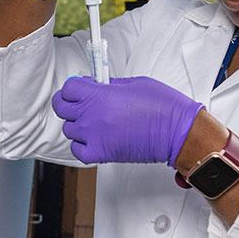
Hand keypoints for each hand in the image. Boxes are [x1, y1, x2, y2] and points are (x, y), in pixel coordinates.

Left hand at [52, 76, 203, 165]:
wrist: (177, 132)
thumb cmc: (162, 107)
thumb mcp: (133, 83)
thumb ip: (109, 85)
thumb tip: (96, 85)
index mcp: (99, 95)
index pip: (68, 88)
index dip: (73, 87)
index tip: (80, 88)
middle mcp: (92, 116)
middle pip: (61, 108)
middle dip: (68, 102)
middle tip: (80, 102)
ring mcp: (94, 136)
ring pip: (69, 129)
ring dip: (77, 124)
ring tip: (93, 121)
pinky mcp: (101, 153)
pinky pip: (77, 150)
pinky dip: (81, 145)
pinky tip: (92, 139)